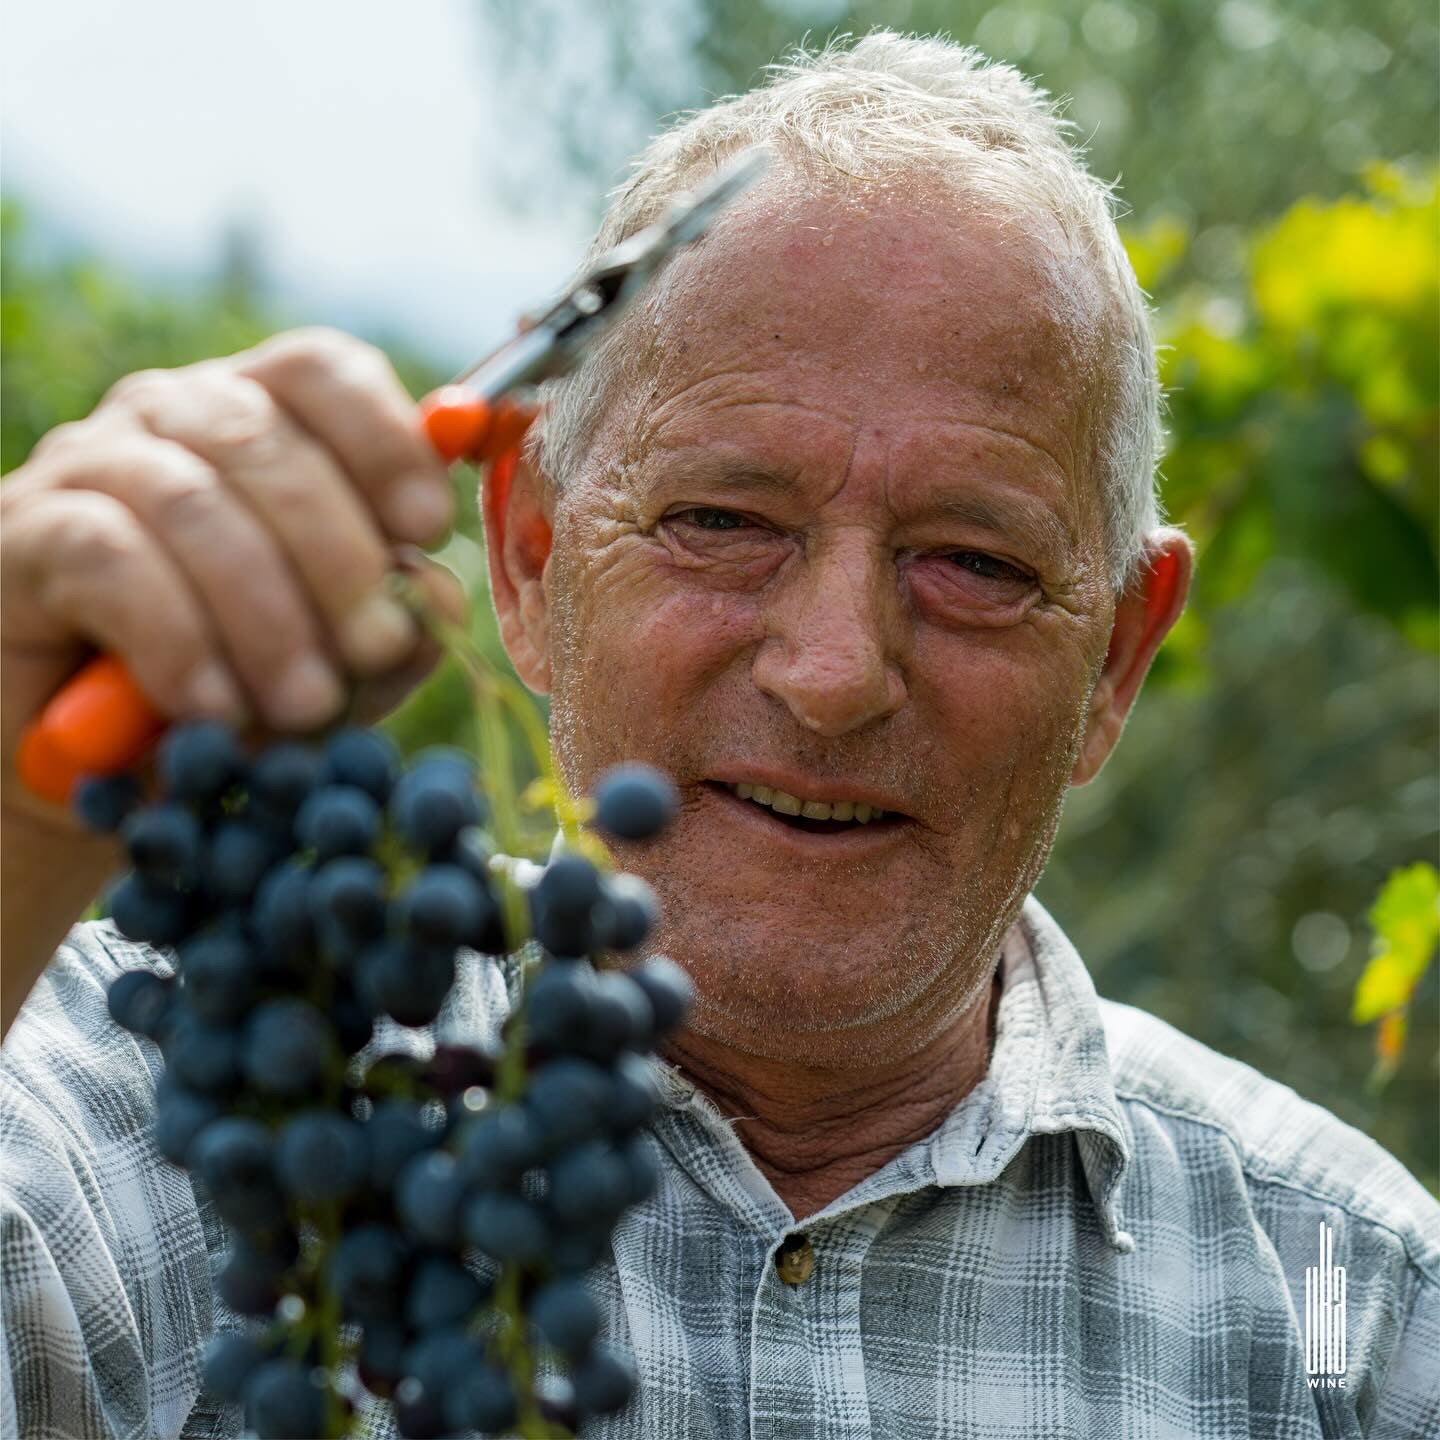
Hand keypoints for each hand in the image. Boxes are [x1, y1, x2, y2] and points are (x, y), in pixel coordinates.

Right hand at [2, 326, 464, 825]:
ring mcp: (87, 465)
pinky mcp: (21, 535)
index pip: (321, 371)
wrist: (106, 763)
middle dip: (339, 555)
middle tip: (377, 648)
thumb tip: (435, 593)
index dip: (385, 438)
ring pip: (193, 503)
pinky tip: (214, 706)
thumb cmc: (242, 689)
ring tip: (303, 704)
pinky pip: (108, 560)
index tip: (428, 527)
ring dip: (265, 612)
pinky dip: (176, 638)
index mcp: (258, 417)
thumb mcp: (342, 661)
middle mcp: (169, 417)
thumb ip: (399, 623)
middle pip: (267, 440)